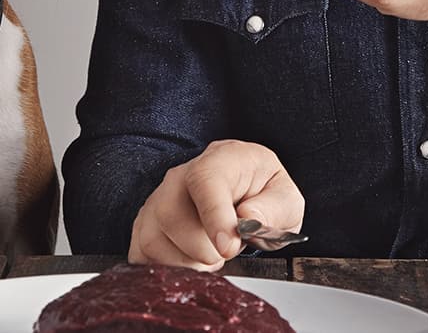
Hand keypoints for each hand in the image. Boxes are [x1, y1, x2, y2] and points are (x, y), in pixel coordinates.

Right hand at [129, 140, 303, 270]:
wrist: (243, 193)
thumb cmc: (262, 193)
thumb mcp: (285, 198)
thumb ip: (274, 208)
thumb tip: (249, 217)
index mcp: (222, 160)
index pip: (205, 181)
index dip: (214, 217)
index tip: (229, 247)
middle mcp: (181, 176)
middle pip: (172, 215)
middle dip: (203, 250)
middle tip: (226, 252)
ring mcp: (158, 200)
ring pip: (154, 239)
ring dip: (187, 262)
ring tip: (210, 255)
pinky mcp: (145, 224)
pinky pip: (142, 254)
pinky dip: (167, 268)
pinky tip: (191, 261)